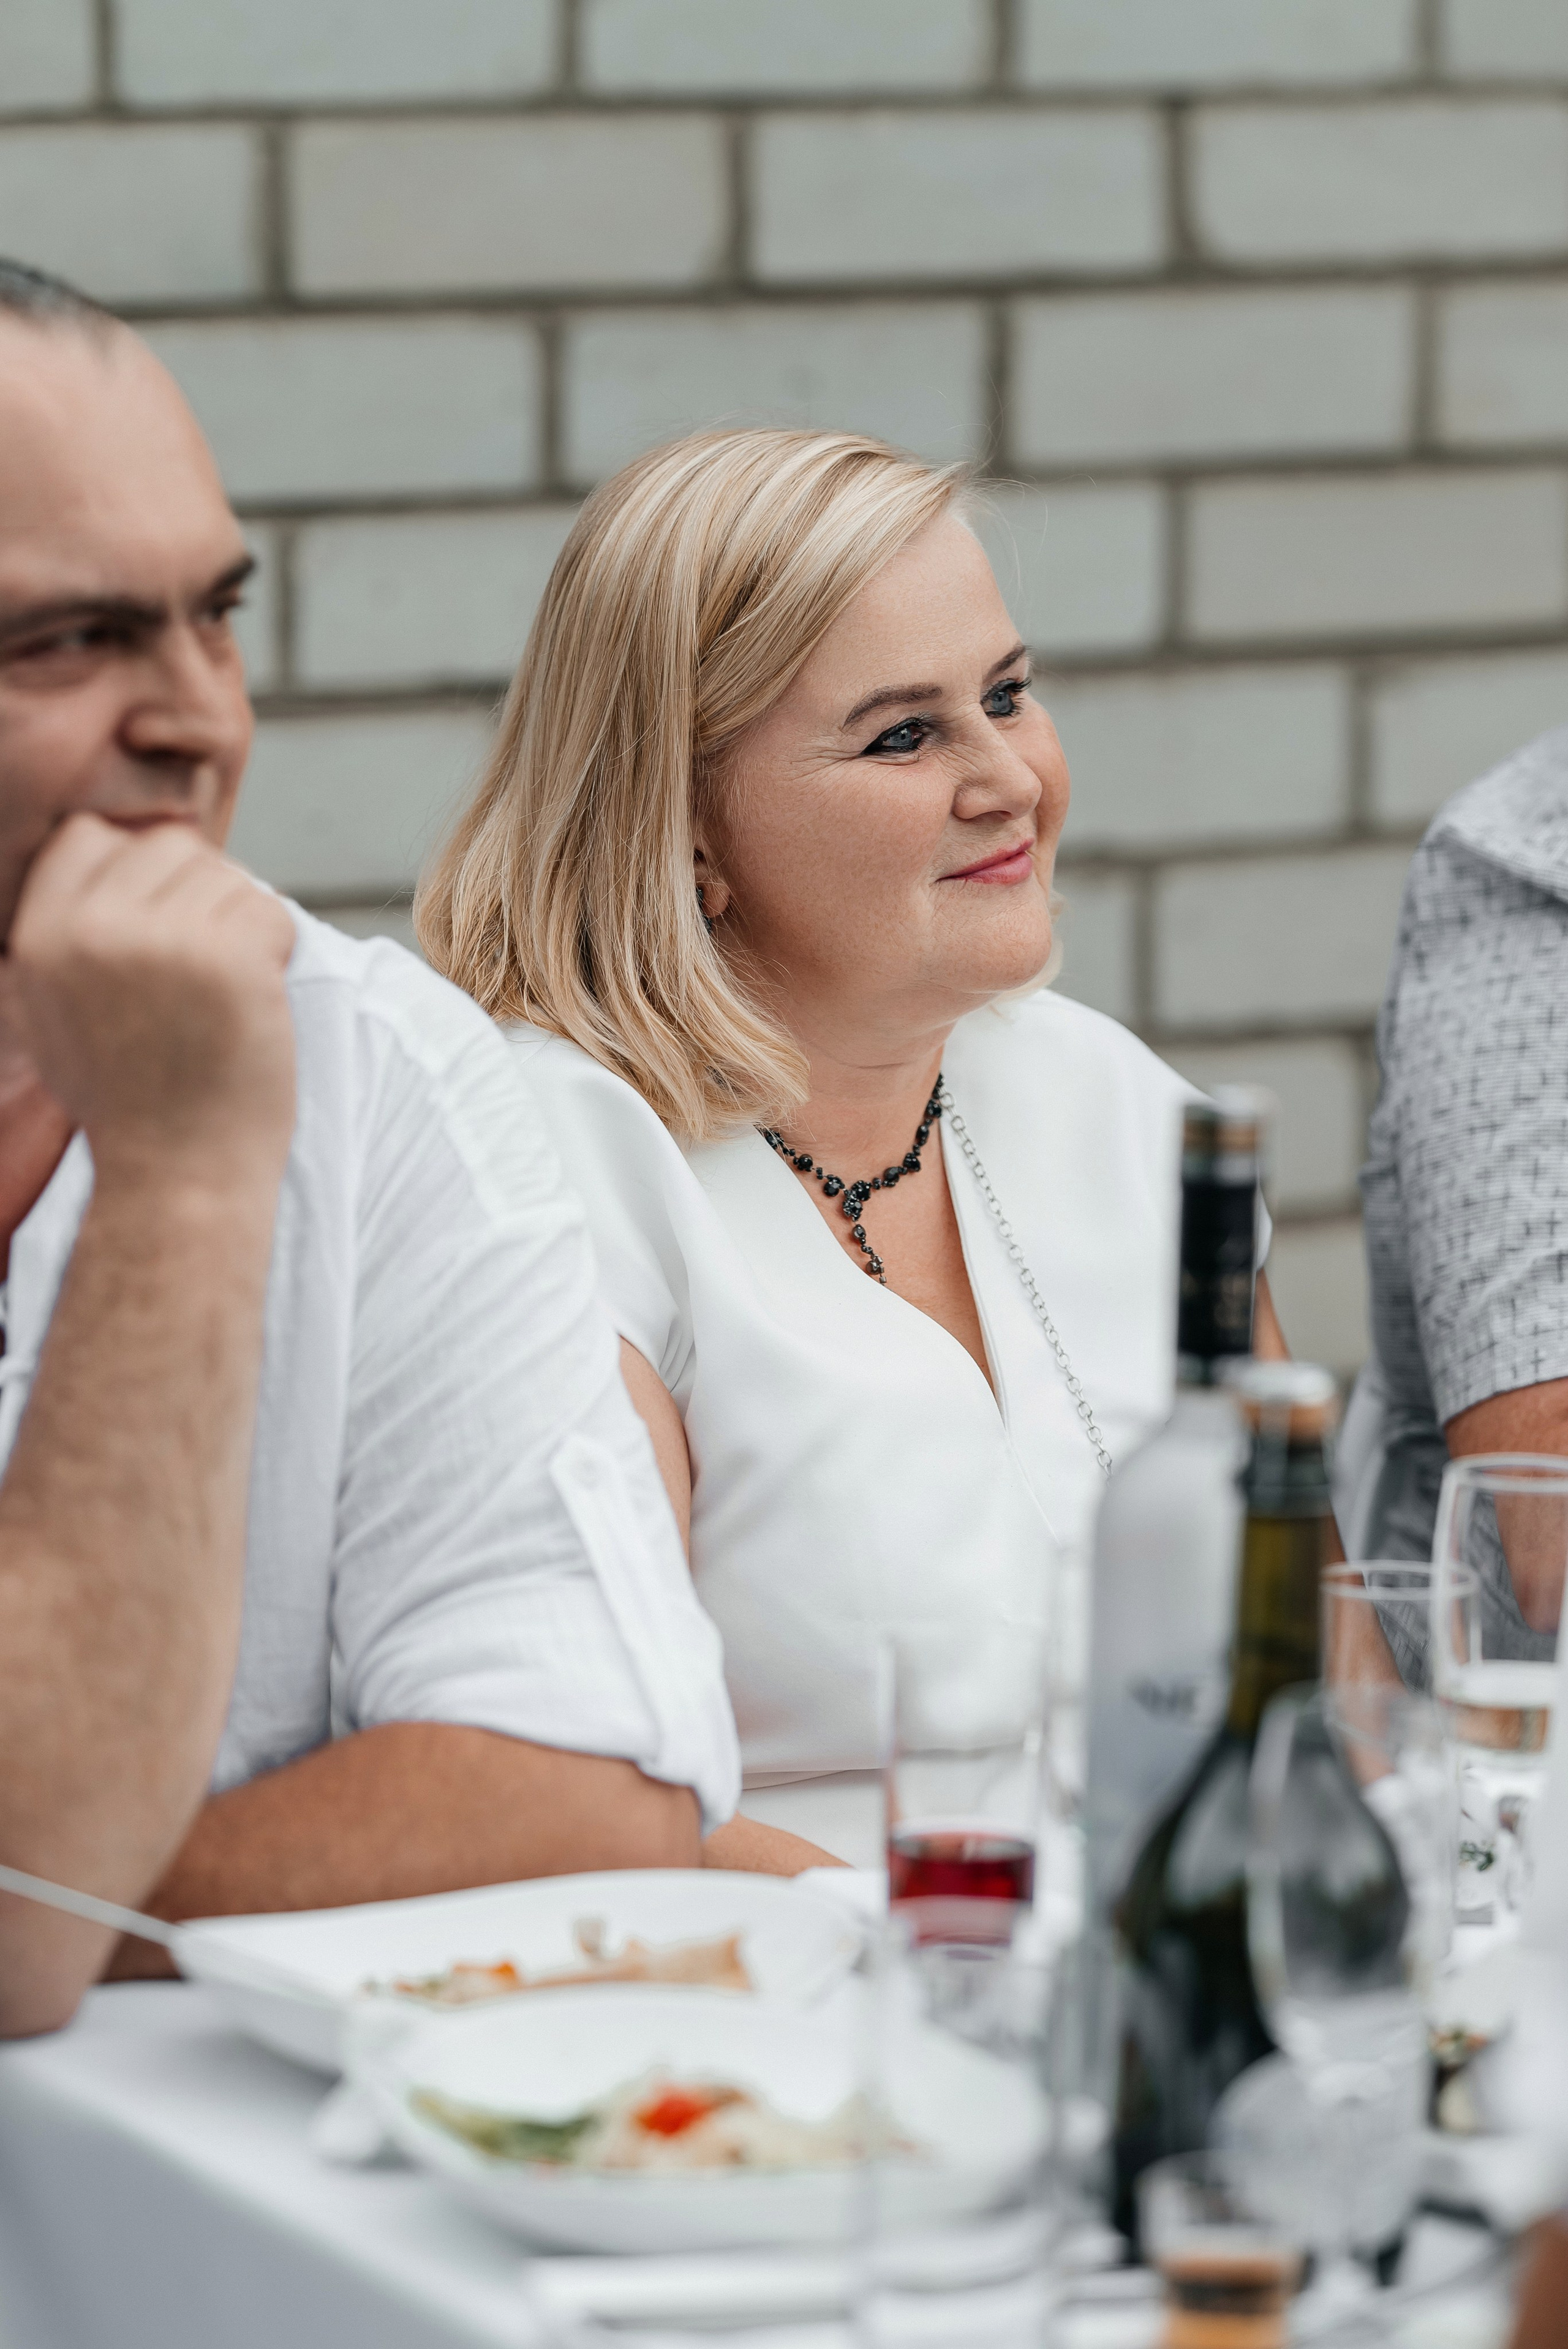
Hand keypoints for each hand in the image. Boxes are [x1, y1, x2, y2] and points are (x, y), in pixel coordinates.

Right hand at [0, 815, 295, 1187]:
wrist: (177, 1173)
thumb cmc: (128, 1096)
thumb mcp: (57, 1006)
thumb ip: (71, 928)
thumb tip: (107, 846)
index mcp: (41, 933)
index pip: (91, 834)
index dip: (136, 869)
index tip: (158, 925)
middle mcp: (93, 928)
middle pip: (168, 846)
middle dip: (196, 895)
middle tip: (200, 971)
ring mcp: (162, 940)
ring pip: (225, 875)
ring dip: (238, 923)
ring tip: (220, 995)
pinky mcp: (228, 959)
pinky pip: (269, 911)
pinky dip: (275, 949)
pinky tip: (253, 1002)